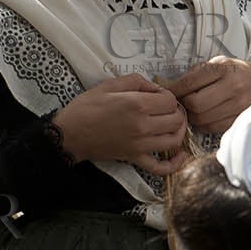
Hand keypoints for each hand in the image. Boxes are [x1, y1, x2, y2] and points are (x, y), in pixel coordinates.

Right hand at [52, 74, 188, 174]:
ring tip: (173, 125)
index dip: (167, 96)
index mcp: (137, 105)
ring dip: (178, 132)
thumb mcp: (110, 84)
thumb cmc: (87, 107)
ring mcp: (140, 145)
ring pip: (174, 140)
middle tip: (166, 109)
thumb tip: (155, 88)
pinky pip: (160, 167)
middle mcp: (143, 126)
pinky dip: (174, 164)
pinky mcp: (134, 158)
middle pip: (176, 120)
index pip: (170, 101)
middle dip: (175, 112)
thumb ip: (137, 81)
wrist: (70, 133)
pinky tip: (181, 155)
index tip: (157, 96)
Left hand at [164, 57, 250, 134]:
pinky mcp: (239, 120)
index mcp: (224, 68)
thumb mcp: (221, 63)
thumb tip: (172, 86)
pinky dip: (203, 124)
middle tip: (182, 102)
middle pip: (195, 103)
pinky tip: (205, 116)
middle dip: (184, 104)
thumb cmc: (238, 72)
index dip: (174, 89)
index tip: (167, 92)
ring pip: (202, 118)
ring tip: (193, 109)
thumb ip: (199, 73)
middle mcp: (233, 86)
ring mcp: (238, 105)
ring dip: (192, 116)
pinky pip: (212, 127)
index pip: (190, 82)